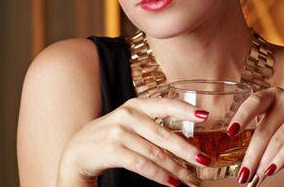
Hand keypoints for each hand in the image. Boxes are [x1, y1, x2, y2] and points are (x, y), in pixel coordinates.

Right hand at [57, 97, 211, 186]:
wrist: (79, 149)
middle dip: (187, 150)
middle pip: (164, 135)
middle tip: (204, 160)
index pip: (164, 104)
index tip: (204, 116)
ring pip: (156, 153)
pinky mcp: (113, 150)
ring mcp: (119, 133)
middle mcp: (128, 116)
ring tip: (191, 179)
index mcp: (136, 105)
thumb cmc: (111, 135)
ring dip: (176, 169)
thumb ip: (152, 123)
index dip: (185, 109)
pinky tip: (172, 182)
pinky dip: (160, 176)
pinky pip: (143, 165)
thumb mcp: (129, 121)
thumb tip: (187, 138)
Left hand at [227, 87, 283, 183]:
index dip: (241, 116)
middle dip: (252, 156)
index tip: (230, 132)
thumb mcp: (275, 118)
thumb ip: (261, 134)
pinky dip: (282, 159)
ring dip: (265, 162)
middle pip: (264, 131)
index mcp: (270, 95)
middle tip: (243, 175)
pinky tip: (272, 171)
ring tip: (256, 178)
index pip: (253, 103)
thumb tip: (246, 165)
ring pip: (278, 141)